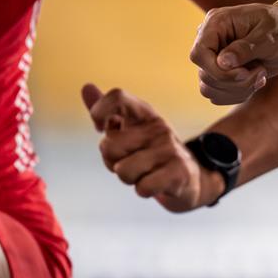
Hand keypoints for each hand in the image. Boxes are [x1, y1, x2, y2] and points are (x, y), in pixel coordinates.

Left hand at [80, 84, 221, 212]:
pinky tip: (155, 184)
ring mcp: (170, 148)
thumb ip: (107, 112)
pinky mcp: (179, 172)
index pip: (117, 97)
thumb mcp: (131, 130)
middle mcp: (158, 127)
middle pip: (109, 145)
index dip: (99, 111)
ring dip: (129, 179)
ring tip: (143, 173)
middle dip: (111, 162)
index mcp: (144, 114)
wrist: (191, 177)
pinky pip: (142, 187)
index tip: (100, 127)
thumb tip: (86, 87)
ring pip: (123, 170)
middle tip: (129, 161)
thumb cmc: (151, 153)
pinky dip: (144, 190)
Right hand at [190, 2, 277, 104]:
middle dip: (235, 81)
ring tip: (261, 74)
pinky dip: (238, 94)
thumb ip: (246, 49)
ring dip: (238, 90)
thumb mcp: (270, 36)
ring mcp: (215, 57)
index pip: (198, 54)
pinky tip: (256, 81)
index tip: (245, 73)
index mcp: (217, 23)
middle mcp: (211, 40)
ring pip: (209, 88)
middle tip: (261, 71)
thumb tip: (222, 62)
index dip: (217, 71)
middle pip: (205, 75)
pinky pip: (218, 94)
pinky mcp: (222, 71)